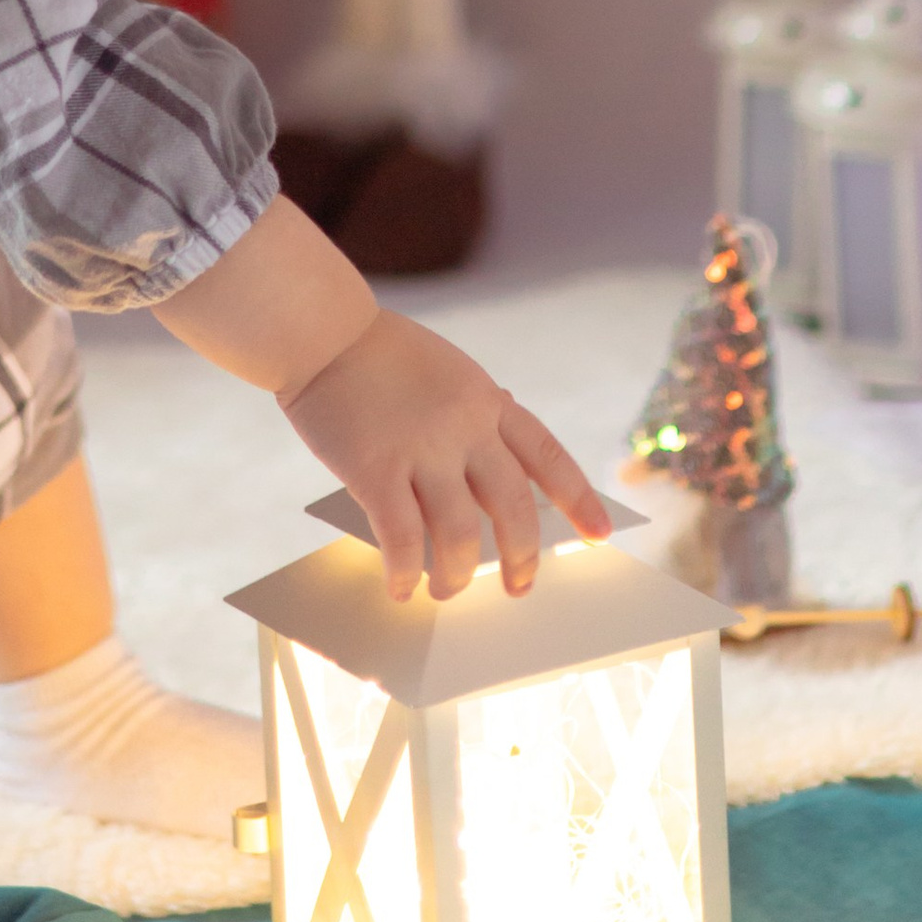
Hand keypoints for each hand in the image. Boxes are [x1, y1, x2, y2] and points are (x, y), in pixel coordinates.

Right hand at [281, 311, 610, 602]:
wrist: (321, 329)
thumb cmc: (378, 354)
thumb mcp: (448, 373)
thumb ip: (474, 419)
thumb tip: (489, 488)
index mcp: (487, 400)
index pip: (546, 456)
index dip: (578, 500)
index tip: (599, 536)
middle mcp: (465, 426)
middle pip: (512, 507)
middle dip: (522, 558)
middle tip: (519, 587)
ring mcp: (422, 449)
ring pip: (460, 535)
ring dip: (458, 576)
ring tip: (447, 592)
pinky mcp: (375, 470)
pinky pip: (402, 540)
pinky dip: (406, 573)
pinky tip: (401, 588)